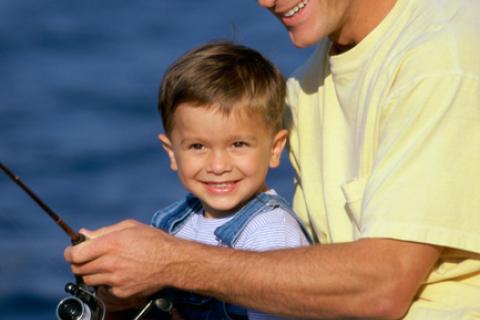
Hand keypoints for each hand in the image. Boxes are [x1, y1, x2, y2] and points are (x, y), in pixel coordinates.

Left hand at [64, 219, 179, 298]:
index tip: (72, 251)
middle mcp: (111, 263)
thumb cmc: (154, 240)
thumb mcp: (129, 227)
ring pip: (89, 280)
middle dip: (79, 262)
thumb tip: (84, 234)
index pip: (76, 254)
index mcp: (111, 244)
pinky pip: (105, 288)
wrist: (174, 261)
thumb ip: (103, 231)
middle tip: (87, 258)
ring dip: (92, 272)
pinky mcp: (122, 292)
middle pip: (79, 268)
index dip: (70, 252)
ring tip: (105, 265)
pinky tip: (119, 273)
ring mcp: (116, 280)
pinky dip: (107, 282)